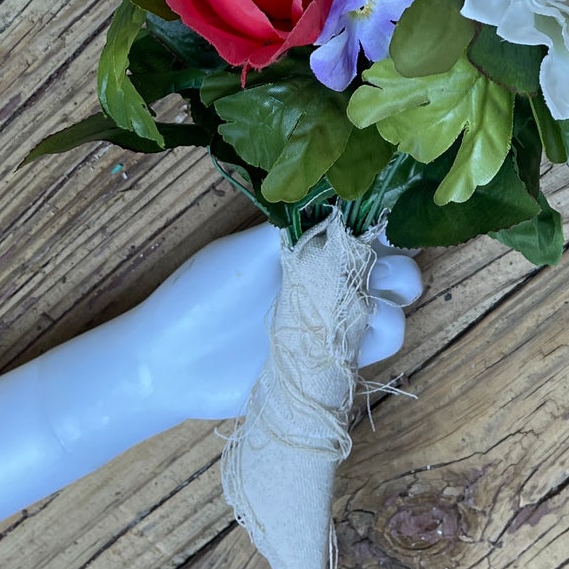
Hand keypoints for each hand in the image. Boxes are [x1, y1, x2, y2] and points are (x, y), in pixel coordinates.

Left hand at [142, 222, 421, 420]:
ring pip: (393, 312)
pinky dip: (375, 342)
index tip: (379, 235)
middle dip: (399, 270)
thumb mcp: (244, 253)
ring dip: (390, 308)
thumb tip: (343, 204)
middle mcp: (327, 281)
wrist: (170, 363)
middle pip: (392, 269)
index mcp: (308, 246)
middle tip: (379, 277)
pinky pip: (373, 352)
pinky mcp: (330, 364)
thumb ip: (293, 231)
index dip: (382, 229)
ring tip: (358, 312)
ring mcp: (331, 324)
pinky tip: (348, 340)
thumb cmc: (199, 295)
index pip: (363, 229)